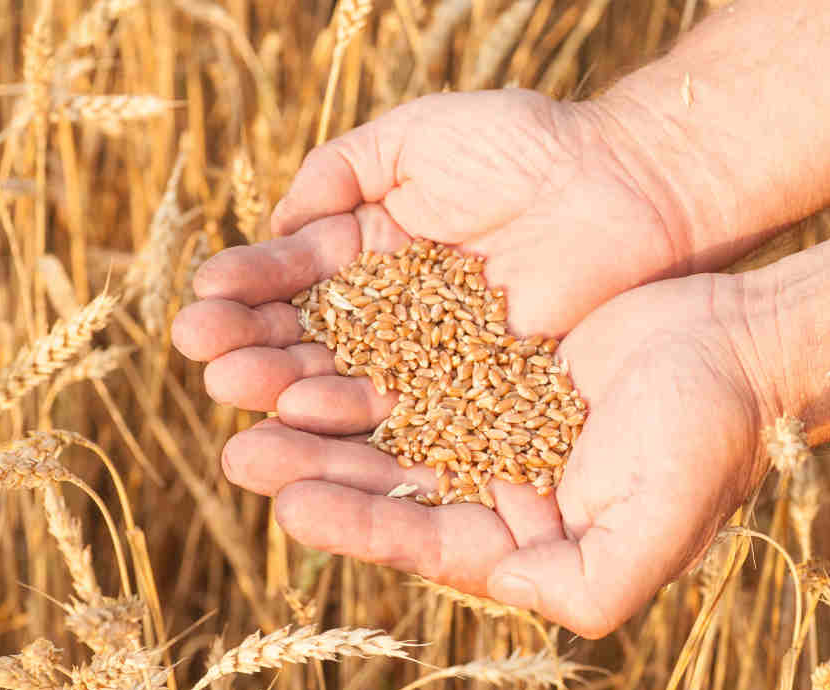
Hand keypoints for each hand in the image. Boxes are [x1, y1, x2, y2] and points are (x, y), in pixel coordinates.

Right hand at [172, 89, 698, 414]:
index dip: (248, 290)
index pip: (296, 277)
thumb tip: (277, 224)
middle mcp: (394, 313)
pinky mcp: (475, 398)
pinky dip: (356, 412)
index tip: (203, 302)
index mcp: (373, 250)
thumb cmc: (525, 146)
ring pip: (346, 379)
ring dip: (284, 386)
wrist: (627, 186)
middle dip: (252, 346)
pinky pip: (408, 410)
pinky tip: (305, 412)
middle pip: (310, 337)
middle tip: (203, 357)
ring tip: (232, 389)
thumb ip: (340, 172)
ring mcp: (432, 360)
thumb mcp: (414, 137)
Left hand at [216, 273, 775, 637]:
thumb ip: (592, 582)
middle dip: (313, 471)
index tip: (291, 506)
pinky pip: (407, 361)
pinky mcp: (482, 364)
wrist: (740, 346)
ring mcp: (483, 425)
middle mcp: (492, 490)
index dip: (358, 528)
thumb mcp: (657, 523)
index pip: (425, 542)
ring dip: (317, 413)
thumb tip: (504, 588)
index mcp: (523, 543)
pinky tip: (307, 338)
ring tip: (248, 397)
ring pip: (383, 424)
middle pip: (386, 486)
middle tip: (242, 454)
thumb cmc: (710, 437)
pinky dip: (358, 354)